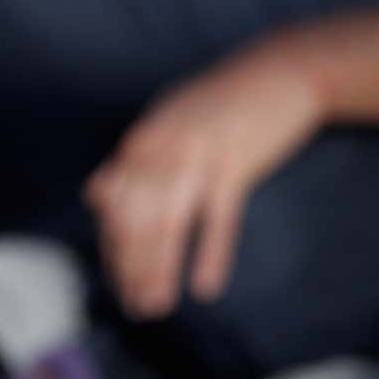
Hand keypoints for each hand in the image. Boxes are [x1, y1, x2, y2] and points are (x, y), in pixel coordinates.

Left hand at [86, 45, 327, 319]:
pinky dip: (210, 254)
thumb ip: (134, 159)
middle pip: (136, 218)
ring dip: (158, 269)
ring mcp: (199, 154)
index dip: (115, 248)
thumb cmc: (228, 99)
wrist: (283, 69)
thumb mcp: (169, 120)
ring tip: (156, 305)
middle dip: (131, 267)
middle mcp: (163, 147)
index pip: (115, 205)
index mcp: (145, 138)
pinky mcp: (236, 162)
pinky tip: (204, 285)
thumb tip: (96, 193)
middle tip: (137, 308)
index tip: (121, 283)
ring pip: (168, 223)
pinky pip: (219, 218)